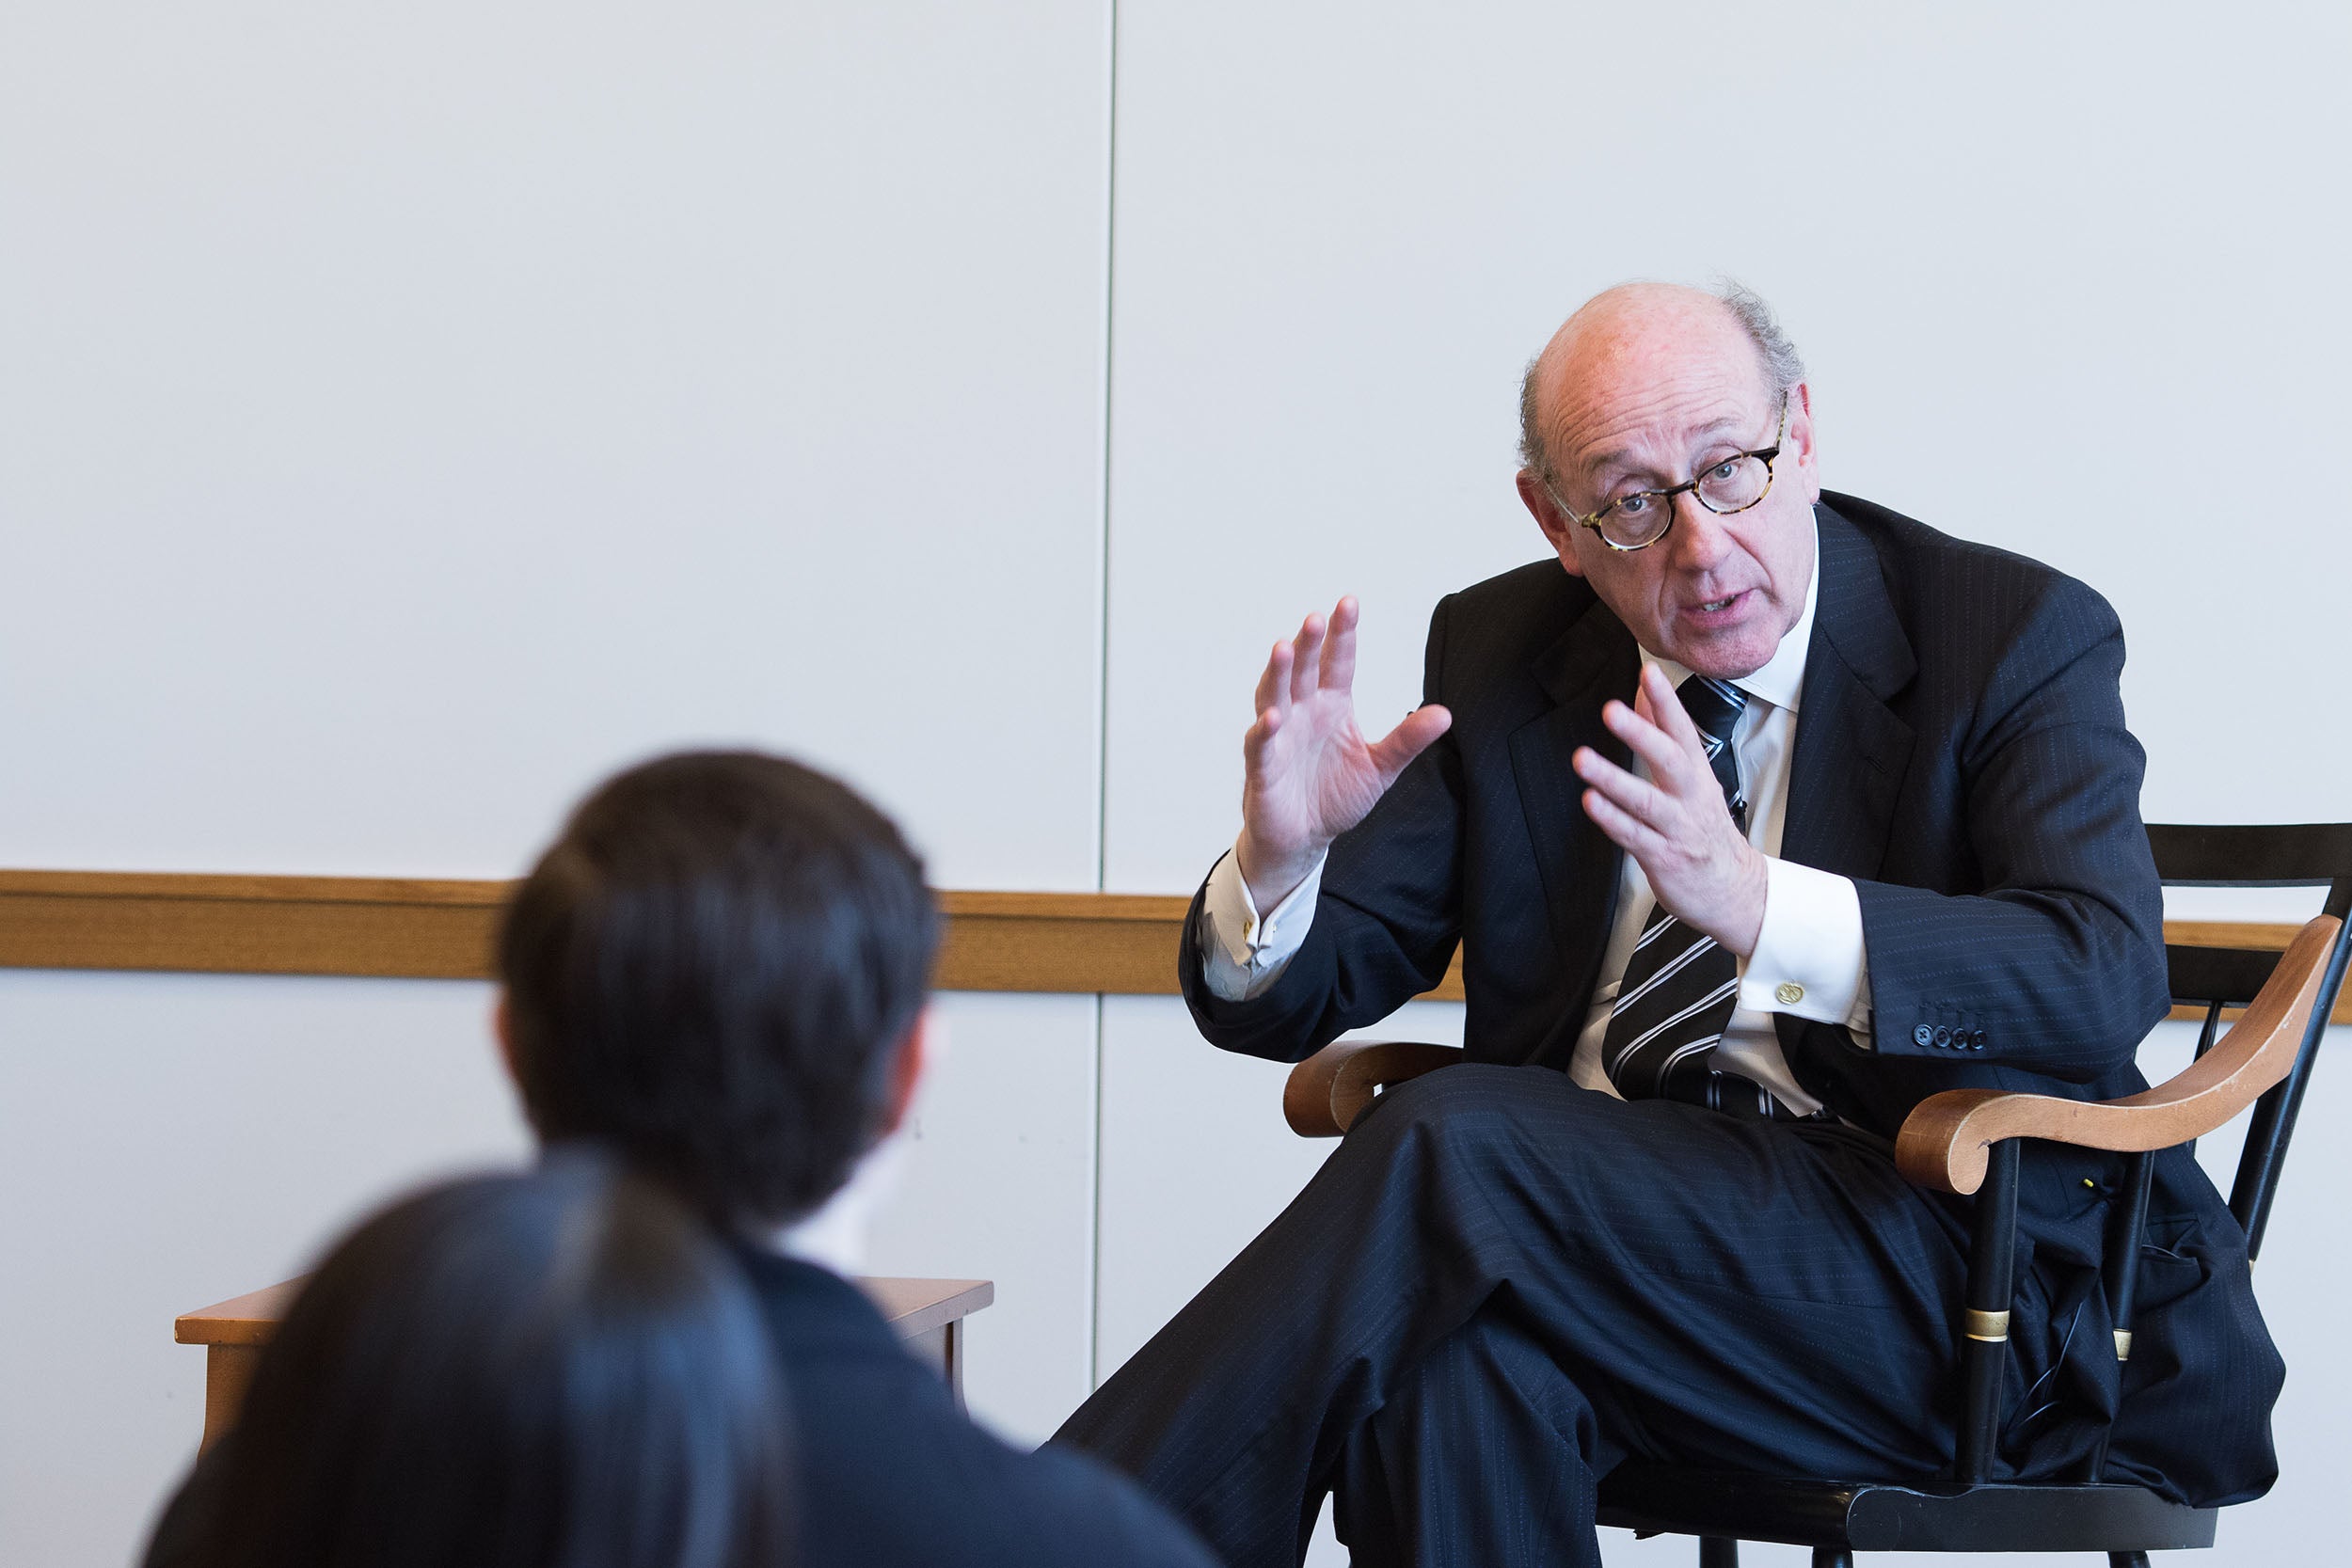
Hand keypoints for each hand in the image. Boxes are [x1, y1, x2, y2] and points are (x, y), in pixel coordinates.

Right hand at [1236, 597, 1451, 908]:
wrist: (1306, 838)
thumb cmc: (1337, 795)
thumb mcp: (1380, 767)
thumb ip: (1407, 739)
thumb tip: (1446, 714)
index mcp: (1331, 705)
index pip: (1338, 662)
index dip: (1342, 634)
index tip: (1349, 602)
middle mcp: (1302, 712)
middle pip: (1303, 670)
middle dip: (1308, 643)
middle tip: (1316, 618)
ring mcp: (1279, 737)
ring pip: (1274, 696)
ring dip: (1278, 673)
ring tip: (1284, 648)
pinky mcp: (1263, 768)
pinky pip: (1261, 745)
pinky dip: (1264, 731)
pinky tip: (1273, 718)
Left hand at [1572, 663, 1768, 954]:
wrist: (1734, 890)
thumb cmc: (1706, 829)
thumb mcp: (1693, 777)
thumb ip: (1665, 733)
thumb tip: (1644, 692)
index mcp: (1697, 774)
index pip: (1684, 730)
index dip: (1667, 701)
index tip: (1650, 672)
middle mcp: (1690, 798)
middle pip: (1669, 759)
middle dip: (1640, 733)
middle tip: (1611, 710)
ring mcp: (1677, 828)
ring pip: (1646, 800)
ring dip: (1613, 778)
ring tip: (1583, 759)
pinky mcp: (1663, 857)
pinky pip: (1634, 836)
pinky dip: (1612, 819)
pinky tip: (1591, 802)